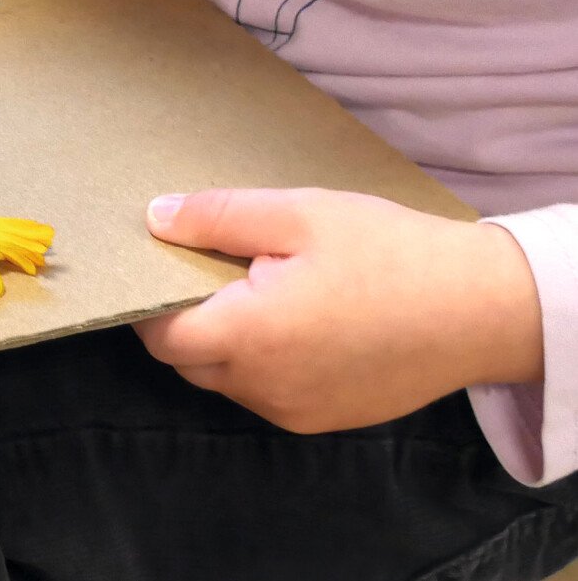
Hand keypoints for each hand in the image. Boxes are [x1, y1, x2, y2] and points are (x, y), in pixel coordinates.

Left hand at [136, 188, 543, 432]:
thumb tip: (155, 218)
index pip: (161, 336)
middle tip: (213, 272)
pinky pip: (266, 394)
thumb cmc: (391, 254)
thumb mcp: (301, 215)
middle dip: (184, 322)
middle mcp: (263, 386)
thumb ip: (219, 217)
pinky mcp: (323, 419)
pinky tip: (296, 326)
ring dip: (224, 344)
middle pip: (187, 362)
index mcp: (249, 335)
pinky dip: (261, 364)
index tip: (162, 268)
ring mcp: (293, 411)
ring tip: (260, 294)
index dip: (149, 303)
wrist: (484, 311)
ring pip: (225, 381)